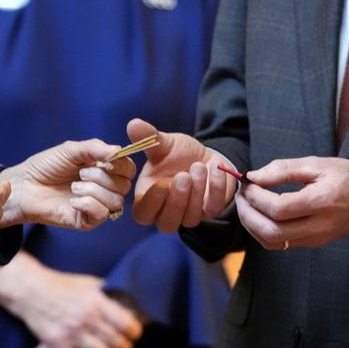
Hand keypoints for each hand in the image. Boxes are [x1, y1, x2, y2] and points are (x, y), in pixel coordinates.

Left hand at [0, 139, 134, 228]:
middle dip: (103, 176)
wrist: (24, 185)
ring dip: (94, 190)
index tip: (105, 161)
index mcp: (103, 169)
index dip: (122, 165)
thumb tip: (119, 151)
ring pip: (116, 201)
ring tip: (73, 186)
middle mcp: (103, 188)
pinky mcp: (86, 221)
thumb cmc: (46, 165)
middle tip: (81, 172)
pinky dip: (89, 204)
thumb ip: (95, 148)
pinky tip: (73, 200)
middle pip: (124, 186)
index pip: (128, 169)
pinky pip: (102, 215)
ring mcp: (95, 205)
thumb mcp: (71, 150)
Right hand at [0, 251, 143, 347]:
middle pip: (118, 343)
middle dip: (124, 345)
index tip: (134, 332)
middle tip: (124, 344)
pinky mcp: (60, 345)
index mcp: (96, 302)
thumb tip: (124, 300)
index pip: (127, 324)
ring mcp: (73, 334)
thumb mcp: (87, 283)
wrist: (32, 291)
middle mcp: (87, 319)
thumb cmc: (61, 285)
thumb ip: (106, 292)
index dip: (135, 331)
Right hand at [128, 118, 235, 232]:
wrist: (204, 156)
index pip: (143, 213)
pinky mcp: (210, 210)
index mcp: (149, 196)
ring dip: (196, 193)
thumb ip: (148, 138)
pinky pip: (213, 208)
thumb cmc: (177, 154)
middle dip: (176, 201)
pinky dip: (215, 188)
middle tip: (183, 175)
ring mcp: (190, 213)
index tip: (161, 183)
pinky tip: (214, 169)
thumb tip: (133, 124)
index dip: (151, 202)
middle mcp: (168, 210)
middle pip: (167, 223)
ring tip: (198, 166)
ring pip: (190, 218)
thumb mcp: (163, 144)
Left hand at [236, 156, 348, 249]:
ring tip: (246, 204)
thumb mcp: (317, 163)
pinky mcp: (314, 242)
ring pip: (273, 242)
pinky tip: (259, 214)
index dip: (256, 197)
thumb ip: (283, 169)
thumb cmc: (348, 176)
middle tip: (240, 195)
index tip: (247, 182)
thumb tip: (254, 176)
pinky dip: (263, 231)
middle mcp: (318, 226)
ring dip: (252, 225)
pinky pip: (281, 244)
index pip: (278, 209)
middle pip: (272, 232)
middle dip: (248, 214)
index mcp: (320, 203)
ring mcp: (316, 238)